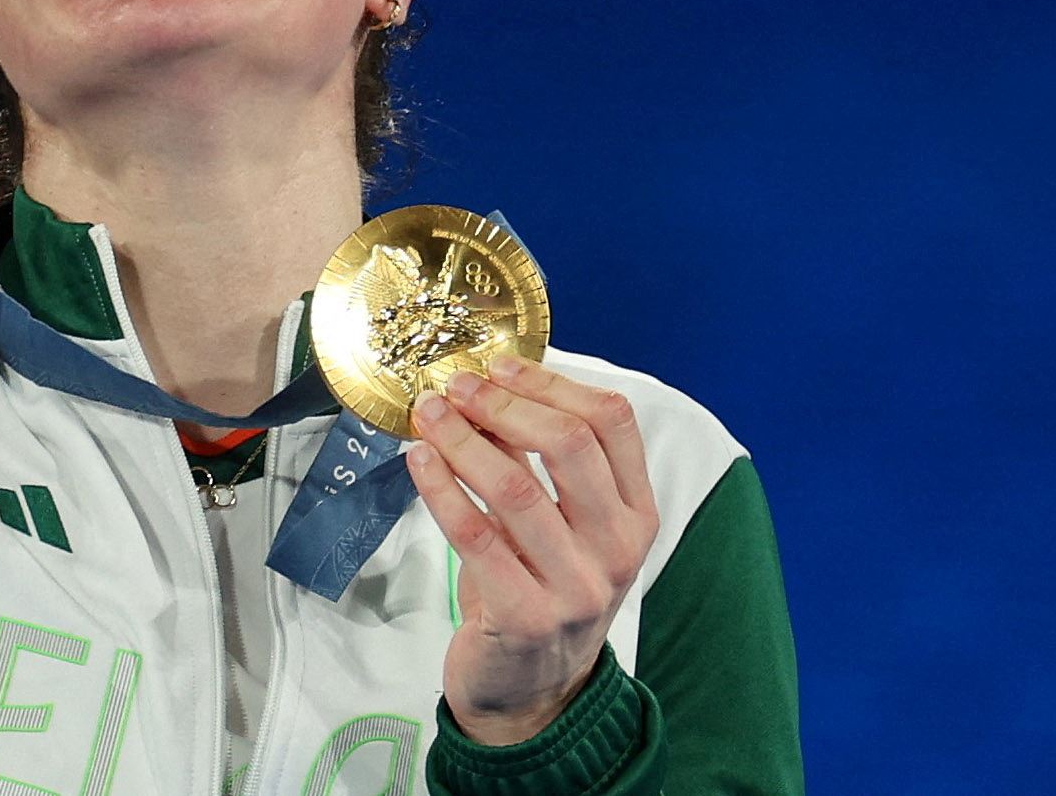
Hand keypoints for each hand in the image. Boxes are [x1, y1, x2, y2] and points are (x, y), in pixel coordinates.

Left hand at [406, 354, 659, 744]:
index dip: (552, 383)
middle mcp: (618, 548)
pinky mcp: (528, 617)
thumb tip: (485, 384)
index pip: (613, 422)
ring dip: (462, 439)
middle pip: (569, 445)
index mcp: (637, 513)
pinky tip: (419, 461)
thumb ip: (530, 457)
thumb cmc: (542, 589)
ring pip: (516, 487)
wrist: (532, 692)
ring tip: (427, 414)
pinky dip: (443, 490)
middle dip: (503, 404)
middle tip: (454, 385)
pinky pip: (478, 537)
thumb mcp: (555, 522)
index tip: (499, 364)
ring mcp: (578, 587)